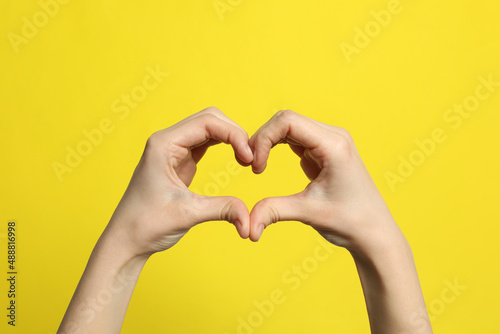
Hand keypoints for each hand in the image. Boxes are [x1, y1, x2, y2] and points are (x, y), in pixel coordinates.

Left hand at [104, 107, 253, 257]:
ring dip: (230, 138)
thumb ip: (222, 209)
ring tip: (246, 159)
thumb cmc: (145, 224)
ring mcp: (173, 150)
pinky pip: (206, 143)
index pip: (207, 122)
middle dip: (234, 133)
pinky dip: (224, 146)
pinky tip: (236, 158)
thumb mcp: (187, 214)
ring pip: (209, 128)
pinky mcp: (180, 161)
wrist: (126, 239)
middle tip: (250, 158)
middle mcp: (167, 141)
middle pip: (210, 119)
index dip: (234, 135)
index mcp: (163, 144)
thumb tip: (250, 218)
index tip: (249, 158)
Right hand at [248, 110, 431, 333]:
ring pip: (289, 127)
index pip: (288, 121)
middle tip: (251, 166)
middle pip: (286, 120)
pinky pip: (295, 138)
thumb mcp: (309, 213)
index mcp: (333, 145)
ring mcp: (329, 142)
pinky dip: (277, 147)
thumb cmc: (351, 221)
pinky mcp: (324, 151)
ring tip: (257, 166)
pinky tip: (268, 164)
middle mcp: (333, 136)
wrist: (374, 232)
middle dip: (263, 139)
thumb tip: (247, 227)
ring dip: (268, 142)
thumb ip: (274, 211)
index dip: (264, 138)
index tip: (255, 167)